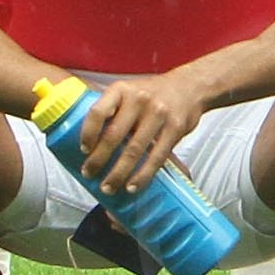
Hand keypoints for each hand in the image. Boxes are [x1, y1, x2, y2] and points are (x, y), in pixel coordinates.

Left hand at [72, 69, 209, 194]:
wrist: (190, 86)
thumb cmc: (153, 94)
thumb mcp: (129, 92)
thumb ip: (113, 110)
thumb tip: (90, 141)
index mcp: (122, 90)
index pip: (98, 112)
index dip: (88, 133)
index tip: (83, 150)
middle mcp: (138, 99)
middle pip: (113, 135)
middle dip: (98, 160)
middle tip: (89, 174)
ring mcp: (158, 114)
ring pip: (134, 150)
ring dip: (118, 173)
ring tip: (108, 187)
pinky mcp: (174, 128)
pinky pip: (156, 157)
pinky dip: (142, 175)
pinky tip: (132, 186)